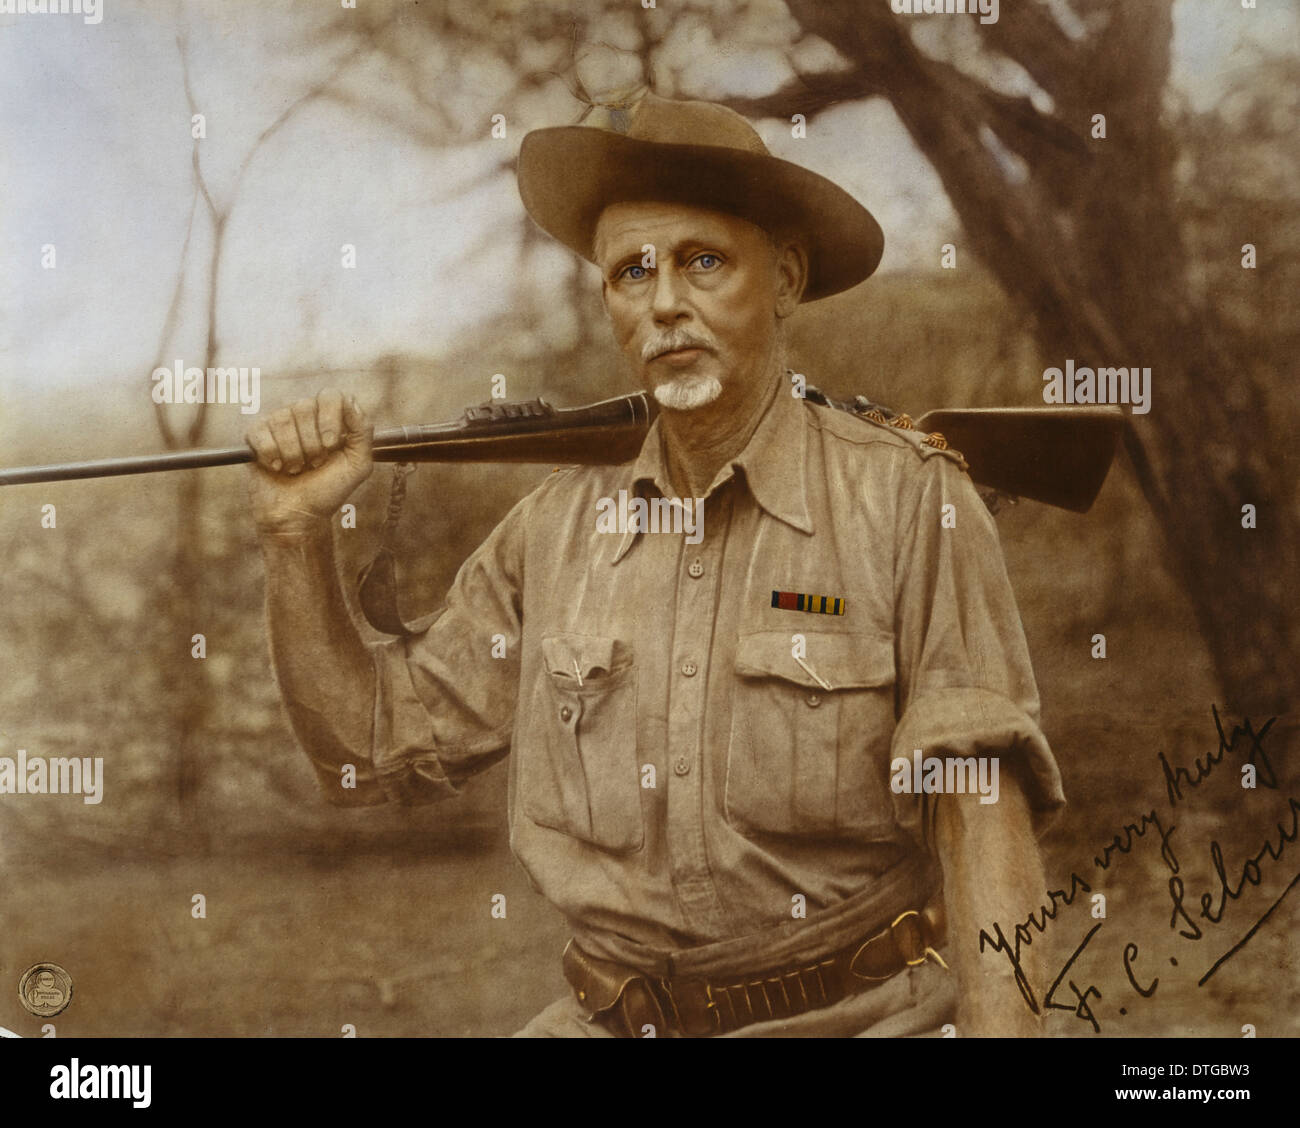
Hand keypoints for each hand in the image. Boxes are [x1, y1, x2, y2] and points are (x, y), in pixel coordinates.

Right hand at [245, 389, 372, 536]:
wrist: (299, 515)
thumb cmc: (328, 490)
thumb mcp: (358, 464)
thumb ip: (362, 432)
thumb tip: (351, 402)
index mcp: (329, 418)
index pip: (331, 396)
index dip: (330, 420)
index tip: (330, 447)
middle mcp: (304, 415)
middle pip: (305, 406)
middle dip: (312, 443)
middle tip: (314, 464)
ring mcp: (278, 423)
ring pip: (283, 420)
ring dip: (293, 453)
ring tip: (296, 469)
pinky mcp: (256, 435)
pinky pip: (261, 432)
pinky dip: (270, 454)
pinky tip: (276, 468)